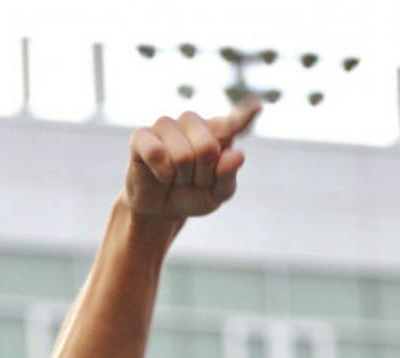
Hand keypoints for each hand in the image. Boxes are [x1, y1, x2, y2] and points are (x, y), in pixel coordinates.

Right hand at [124, 100, 260, 222]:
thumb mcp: (216, 195)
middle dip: (201, 176)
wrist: (159, 209)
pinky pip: (157, 153)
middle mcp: (193, 122)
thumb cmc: (192, 195)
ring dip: (181, 179)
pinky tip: (160, 174)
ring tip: (176, 178)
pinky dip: (162, 174)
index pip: (234, 123)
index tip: (257, 108)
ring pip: (182, 157)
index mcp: (217, 132)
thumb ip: (228, 177)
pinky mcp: (142, 135)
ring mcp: (167, 125)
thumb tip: (237, 155)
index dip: (244, 116)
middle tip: (193, 180)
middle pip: (207, 148)